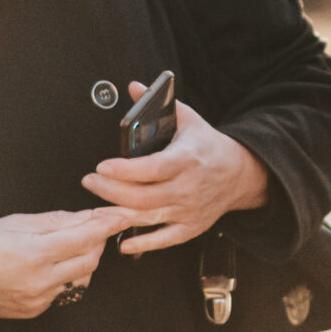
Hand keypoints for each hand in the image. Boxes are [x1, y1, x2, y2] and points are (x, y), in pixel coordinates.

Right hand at [0, 208, 133, 317]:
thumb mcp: (17, 222)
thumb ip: (56, 221)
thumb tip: (88, 216)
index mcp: (36, 253)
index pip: (85, 238)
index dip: (107, 225)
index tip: (122, 215)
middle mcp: (40, 280)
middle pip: (89, 259)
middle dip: (97, 241)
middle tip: (93, 227)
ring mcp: (39, 299)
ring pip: (82, 278)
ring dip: (85, 260)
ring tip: (71, 246)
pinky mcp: (35, 310)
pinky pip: (65, 292)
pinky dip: (68, 276)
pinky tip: (55, 265)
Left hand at [82, 87, 270, 254]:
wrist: (240, 173)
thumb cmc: (208, 146)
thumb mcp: (189, 120)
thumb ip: (160, 105)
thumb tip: (132, 87)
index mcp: (187, 159)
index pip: (153, 168)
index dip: (126, 170)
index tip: (102, 166)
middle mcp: (188, 187)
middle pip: (143, 196)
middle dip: (110, 191)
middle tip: (90, 181)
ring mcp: (189, 209)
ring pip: (148, 217)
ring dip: (118, 215)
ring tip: (96, 208)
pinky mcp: (191, 227)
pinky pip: (164, 239)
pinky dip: (143, 244)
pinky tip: (123, 243)